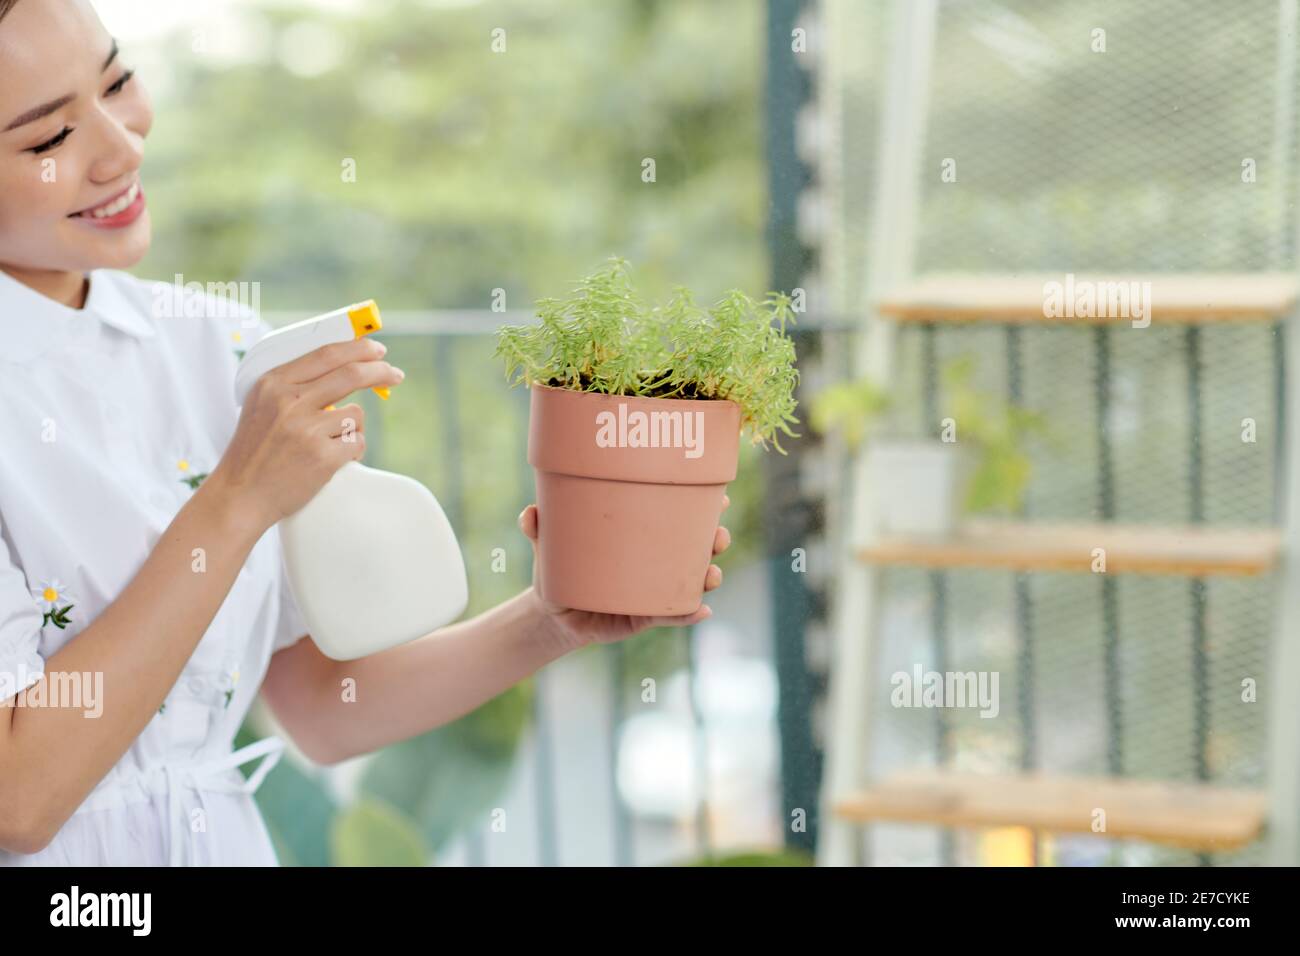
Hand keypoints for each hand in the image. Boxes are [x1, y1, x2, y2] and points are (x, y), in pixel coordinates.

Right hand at [208, 337, 404, 530]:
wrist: (240, 495)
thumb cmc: (255, 452)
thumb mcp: (262, 405)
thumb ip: (294, 386)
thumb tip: (345, 367)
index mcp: (273, 383)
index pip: (326, 354)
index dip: (359, 349)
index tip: (378, 350)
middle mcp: (288, 401)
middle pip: (351, 374)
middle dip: (380, 372)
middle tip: (395, 375)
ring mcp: (306, 429)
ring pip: (357, 414)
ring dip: (354, 428)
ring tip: (331, 444)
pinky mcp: (322, 456)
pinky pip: (357, 444)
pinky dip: (352, 452)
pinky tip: (331, 461)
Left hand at [518, 495, 732, 651]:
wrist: (552, 613)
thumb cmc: (558, 569)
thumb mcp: (548, 547)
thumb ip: (538, 529)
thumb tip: (530, 514)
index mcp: (640, 536)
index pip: (677, 518)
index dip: (703, 507)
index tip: (720, 497)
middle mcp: (654, 561)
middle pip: (696, 548)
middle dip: (714, 540)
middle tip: (718, 537)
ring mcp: (653, 590)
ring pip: (691, 582)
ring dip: (708, 577)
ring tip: (711, 575)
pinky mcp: (644, 617)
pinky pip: (671, 616)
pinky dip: (689, 614)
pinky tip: (701, 611)